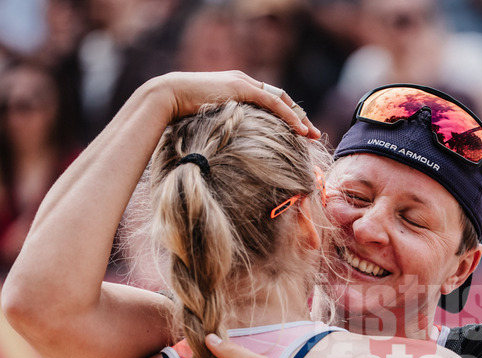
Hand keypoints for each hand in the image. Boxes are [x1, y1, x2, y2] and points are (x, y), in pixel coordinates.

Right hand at [154, 70, 320, 138]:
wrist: (167, 96)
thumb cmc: (182, 113)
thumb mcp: (210, 122)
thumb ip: (224, 129)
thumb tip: (229, 151)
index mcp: (238, 88)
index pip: (270, 101)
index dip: (286, 116)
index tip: (299, 133)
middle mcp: (244, 81)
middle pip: (280, 99)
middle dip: (299, 117)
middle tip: (313, 134)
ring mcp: (243, 82)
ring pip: (281, 99)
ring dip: (299, 117)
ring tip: (312, 135)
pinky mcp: (241, 87)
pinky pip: (273, 102)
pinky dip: (288, 115)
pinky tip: (300, 128)